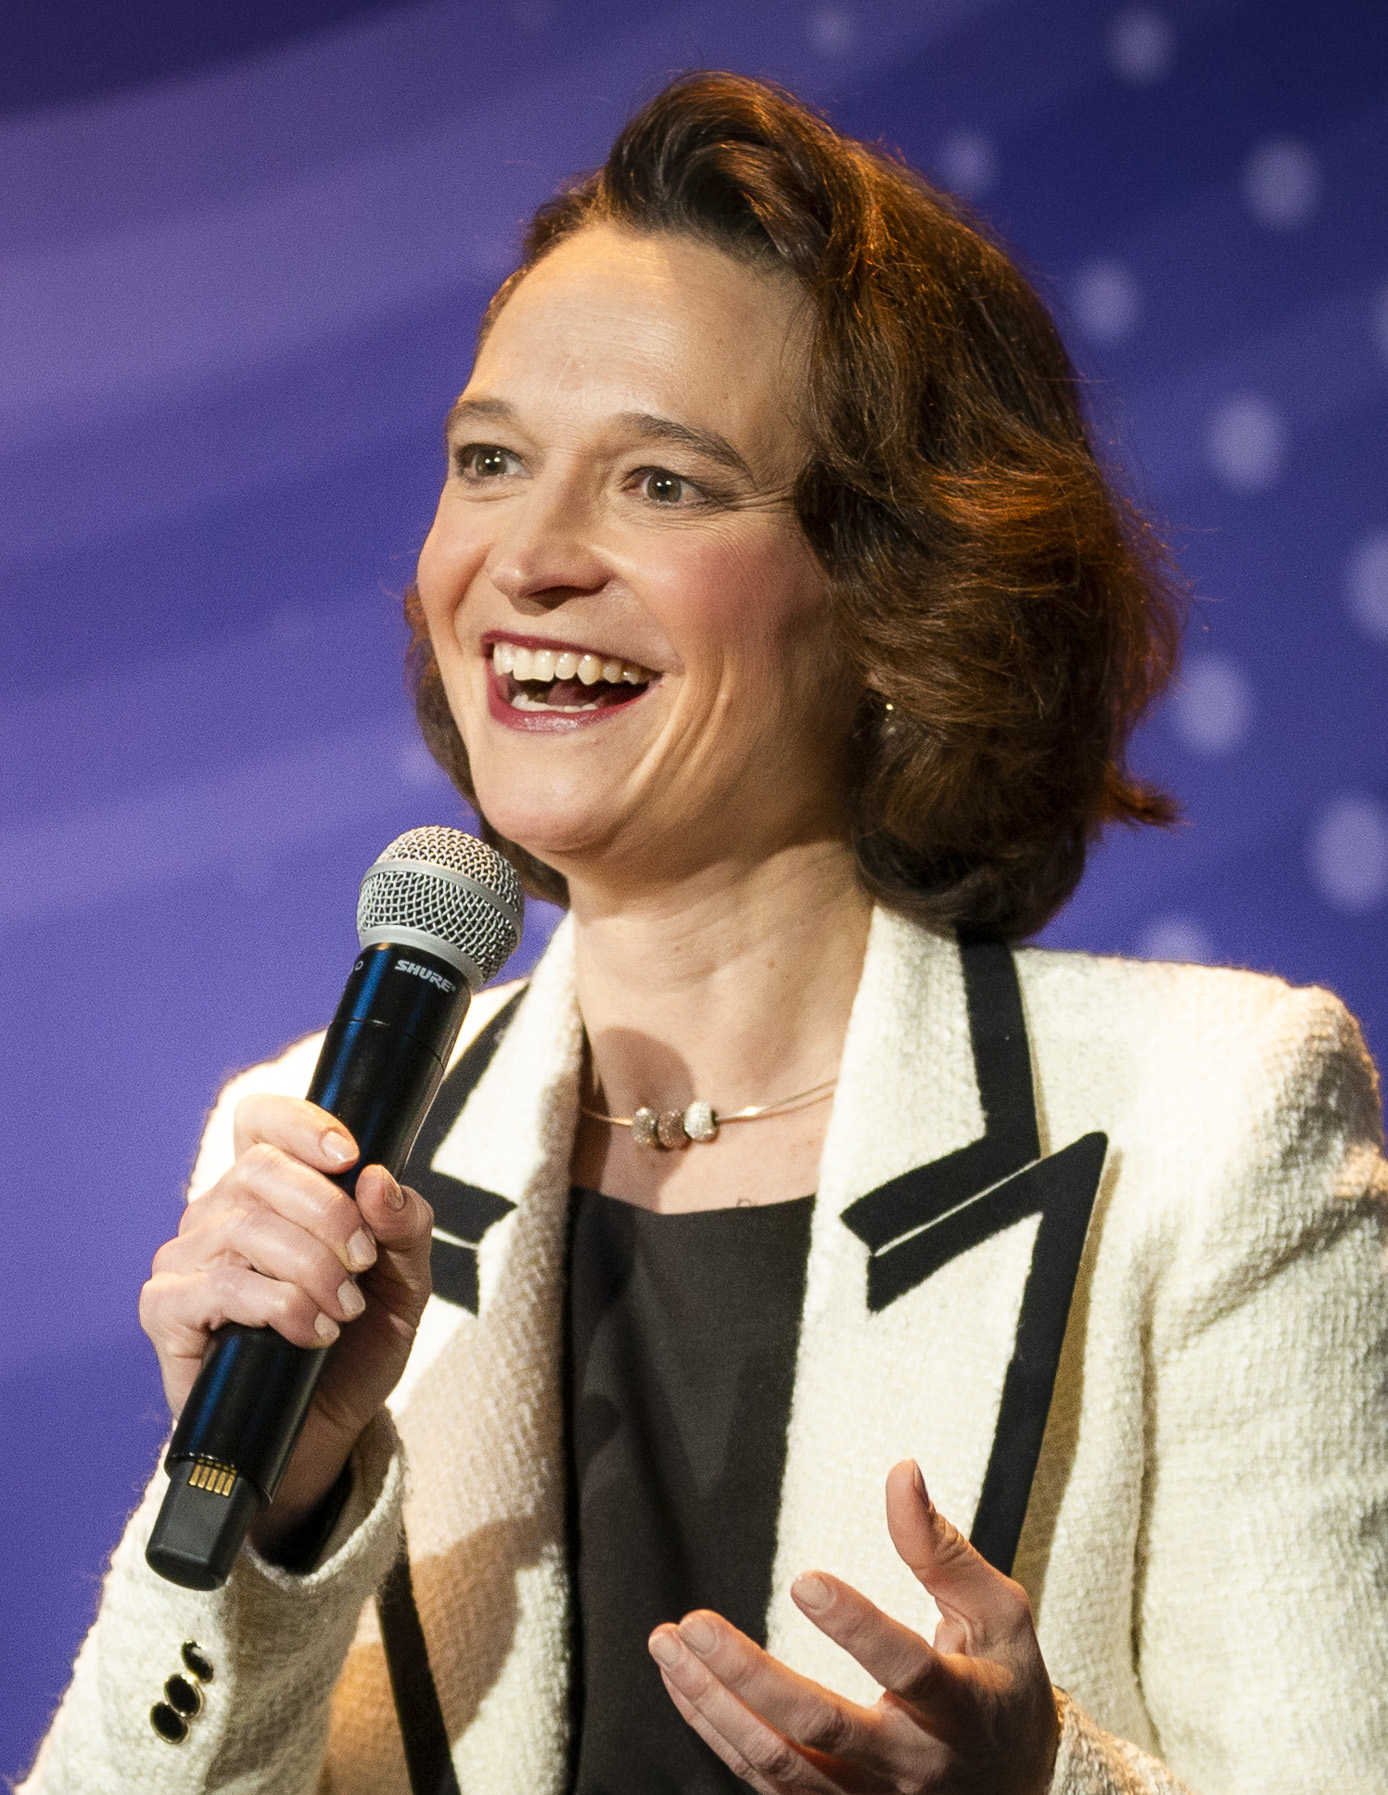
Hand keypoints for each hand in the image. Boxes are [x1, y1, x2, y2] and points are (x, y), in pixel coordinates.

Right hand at [139, 1094, 434, 1550]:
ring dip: (312, 1267)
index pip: (260, 1120)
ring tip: (345, 1308)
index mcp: (268, 1190)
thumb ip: (403, 1226)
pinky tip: (312, 1332)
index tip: (350, 1154)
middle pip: (260, 1171)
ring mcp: (185, 1262)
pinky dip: (279, 1305)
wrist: (325, 1433)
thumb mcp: (403, 1282)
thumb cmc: (356, 1346)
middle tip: (364, 1263)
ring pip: (243, 1228)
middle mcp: (217, 1214)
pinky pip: (217, 1288)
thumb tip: (379, 1179)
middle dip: (328, 1213)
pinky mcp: (166, 1314)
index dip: (300, 1123)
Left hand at [648, 1460, 1059, 1793]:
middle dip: (749, 1676)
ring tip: (668, 1645)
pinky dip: (717, 1733)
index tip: (804, 1578)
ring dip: (714, 1705)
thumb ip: (942, 1550)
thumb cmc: (1003, 1685)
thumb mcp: (998, 1614)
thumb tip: (900, 1473)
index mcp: (962, 1708)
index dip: (856, 1627)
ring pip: (779, 1764)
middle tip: (692, 1623)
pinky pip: (766, 1782)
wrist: (1015, 1787)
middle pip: (821, 1728)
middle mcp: (913, 1764)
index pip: (907, 1668)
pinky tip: (684, 1685)